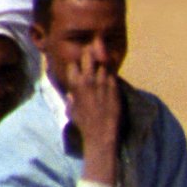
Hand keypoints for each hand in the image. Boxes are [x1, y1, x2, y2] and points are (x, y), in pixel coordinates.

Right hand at [69, 46, 122, 182]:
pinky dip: (111, 71)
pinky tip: (110, 73)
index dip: (76, 63)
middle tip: (92, 54)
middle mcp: (88, 80)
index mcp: (75, 84)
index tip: (79, 65)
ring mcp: (103, 82)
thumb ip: (72, 97)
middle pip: (88, 55)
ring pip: (103, 61)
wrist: (100, 133)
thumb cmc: (83, 123)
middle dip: (90, 53)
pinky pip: (113, 73)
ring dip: (103, 60)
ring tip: (103, 61)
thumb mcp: (71, 109)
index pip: (73, 63)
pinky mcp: (115, 87)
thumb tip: (72, 93)